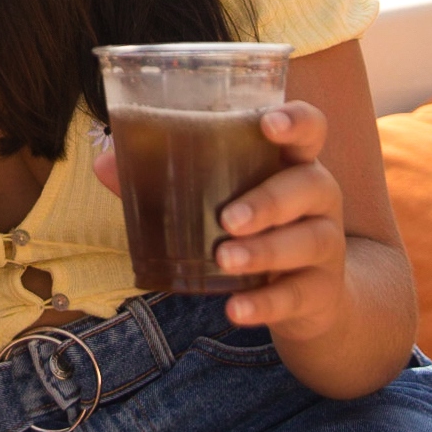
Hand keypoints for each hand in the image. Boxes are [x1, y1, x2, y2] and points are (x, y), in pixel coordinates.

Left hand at [92, 100, 348, 340]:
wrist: (310, 296)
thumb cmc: (256, 227)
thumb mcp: (222, 198)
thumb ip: (166, 179)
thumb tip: (104, 162)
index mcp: (291, 162)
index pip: (310, 129)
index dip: (296, 121)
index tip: (269, 123)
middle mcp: (319, 197)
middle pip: (310, 186)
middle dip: (268, 201)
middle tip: (226, 218)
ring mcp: (327, 245)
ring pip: (309, 241)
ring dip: (265, 251)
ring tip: (224, 259)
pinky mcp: (321, 291)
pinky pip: (298, 295)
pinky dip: (265, 304)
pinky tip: (235, 310)